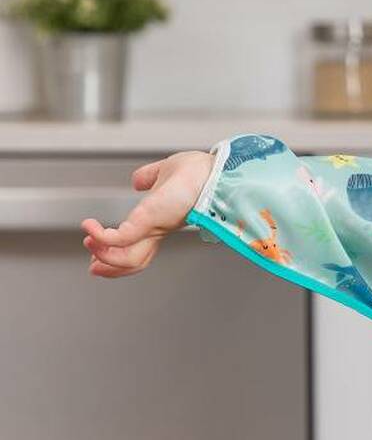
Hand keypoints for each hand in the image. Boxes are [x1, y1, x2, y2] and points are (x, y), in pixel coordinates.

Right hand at [81, 150, 214, 277]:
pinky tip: (91, 229)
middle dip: (110, 265)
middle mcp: (158, 229)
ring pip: (127, 257)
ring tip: (89, 243)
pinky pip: (121, 238)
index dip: (118, 252)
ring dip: (104, 254)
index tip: (99, 250)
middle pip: (133, 260)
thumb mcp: (163, 174)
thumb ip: (148, 177)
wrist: (214, 172)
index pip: (137, 245)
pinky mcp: (149, 220)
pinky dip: (103, 237)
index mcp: (160, 221)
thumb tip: (137, 180)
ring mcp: (154, 227)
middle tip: (93, 267)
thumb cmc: (198, 172)